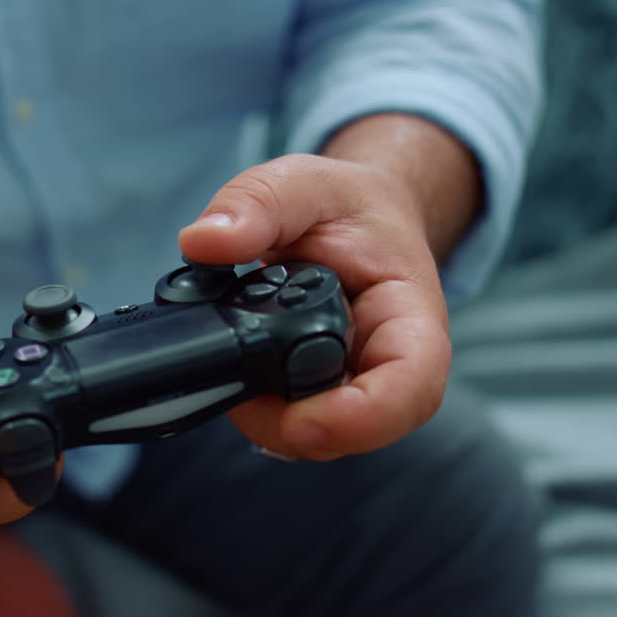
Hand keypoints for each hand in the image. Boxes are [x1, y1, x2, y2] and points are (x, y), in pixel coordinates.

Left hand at [178, 114, 479, 459]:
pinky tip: (231, 359)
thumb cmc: (344, 205)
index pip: (413, 386)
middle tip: (231, 376)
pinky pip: (280, 421)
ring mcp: (347, 388)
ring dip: (259, 411)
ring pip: (308, 436)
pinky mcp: (310, 397)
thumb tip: (203, 242)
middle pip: (351, 429)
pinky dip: (248, 399)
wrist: (352, 220)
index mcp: (409, 316)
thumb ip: (258, 202)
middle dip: (286, 421)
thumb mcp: (304, 181)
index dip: (364, 418)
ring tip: (230, 350)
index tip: (303, 419)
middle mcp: (385, 365)